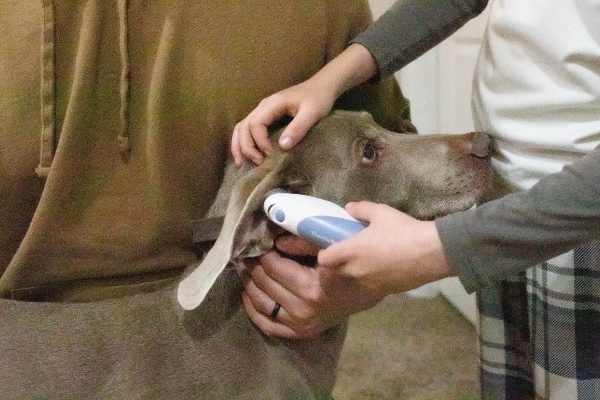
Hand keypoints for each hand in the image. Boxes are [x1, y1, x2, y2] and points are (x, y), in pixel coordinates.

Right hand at [231, 43, 377, 165]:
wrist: (322, 86)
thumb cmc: (318, 99)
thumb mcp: (312, 113)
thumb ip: (298, 127)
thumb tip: (282, 146)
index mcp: (272, 103)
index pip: (256, 124)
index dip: (260, 142)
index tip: (270, 155)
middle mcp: (263, 106)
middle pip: (244, 126)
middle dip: (246, 147)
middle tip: (258, 163)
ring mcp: (262, 110)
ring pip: (242, 127)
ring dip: (239, 145)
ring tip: (242, 163)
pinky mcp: (265, 116)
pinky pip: (247, 128)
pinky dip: (243, 142)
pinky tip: (246, 155)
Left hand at [240, 234, 383, 337]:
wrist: (394, 274)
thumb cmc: (368, 250)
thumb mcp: (339, 238)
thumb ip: (305, 240)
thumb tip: (278, 239)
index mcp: (314, 287)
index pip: (273, 265)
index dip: (261, 249)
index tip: (255, 239)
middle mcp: (306, 308)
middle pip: (265, 282)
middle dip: (252, 265)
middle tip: (244, 251)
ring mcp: (306, 322)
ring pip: (263, 303)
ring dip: (249, 284)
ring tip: (243, 267)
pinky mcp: (307, 330)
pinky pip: (271, 325)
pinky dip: (255, 311)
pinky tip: (247, 295)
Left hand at [318, 202, 454, 293]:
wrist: (431, 253)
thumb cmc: (404, 230)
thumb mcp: (381, 213)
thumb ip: (361, 209)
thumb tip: (348, 208)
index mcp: (351, 250)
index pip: (323, 259)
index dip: (324, 254)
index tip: (331, 247)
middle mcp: (355, 270)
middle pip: (333, 273)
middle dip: (335, 266)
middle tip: (345, 255)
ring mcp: (369, 283)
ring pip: (350, 282)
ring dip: (351, 274)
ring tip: (362, 263)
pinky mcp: (382, 291)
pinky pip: (367, 287)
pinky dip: (367, 280)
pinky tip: (378, 270)